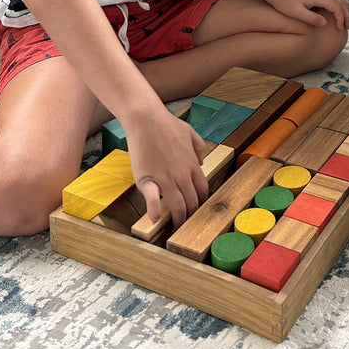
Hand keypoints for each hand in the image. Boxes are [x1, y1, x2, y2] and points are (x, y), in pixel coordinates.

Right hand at [123, 107, 208, 228]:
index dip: (201, 203)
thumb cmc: (166, 124)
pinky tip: (155, 219)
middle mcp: (182, 173)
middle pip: (192, 201)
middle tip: (187, 225)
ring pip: (178, 205)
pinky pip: (152, 199)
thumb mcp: (190, 132)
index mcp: (192, 164)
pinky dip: (155, 211)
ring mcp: (166, 177)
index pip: (202, 190)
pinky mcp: (147, 178)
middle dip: (191, 216)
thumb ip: (198, 147)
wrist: (146, 118)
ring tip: (175, 229)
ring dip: (178, 219)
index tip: (197, 210)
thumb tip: (201, 163)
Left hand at [269, 0, 348, 30]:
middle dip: (346, 15)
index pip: (336, 7)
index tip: (340, 29)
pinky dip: (340, 3)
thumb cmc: (284, 2)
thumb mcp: (296, 13)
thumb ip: (311, 18)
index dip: (340, 19)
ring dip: (345, 8)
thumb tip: (325, 23)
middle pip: (341, 2)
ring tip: (347, 20)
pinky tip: (338, 11)